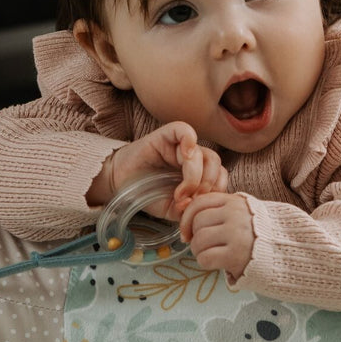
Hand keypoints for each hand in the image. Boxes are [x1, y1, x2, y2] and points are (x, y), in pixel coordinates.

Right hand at [93, 122, 227, 219]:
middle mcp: (193, 157)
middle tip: (192, 199)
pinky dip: (189, 141)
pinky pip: (185, 130)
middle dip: (208, 185)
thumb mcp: (171, 209)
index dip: (215, 192)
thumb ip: (188, 211)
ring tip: (182, 192)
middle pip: (216, 164)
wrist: (119, 184)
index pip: (220, 177)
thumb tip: (198, 208)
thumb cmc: (146, 193)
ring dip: (197, 175)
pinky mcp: (166, 135)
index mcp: (199, 172)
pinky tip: (184, 157)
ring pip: (204, 153)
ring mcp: (180, 145)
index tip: (199, 206)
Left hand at [179, 192, 254, 280]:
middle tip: (203, 246)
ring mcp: (236, 234)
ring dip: (198, 251)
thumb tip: (189, 219)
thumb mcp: (246, 214)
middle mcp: (235, 215)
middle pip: (198, 222)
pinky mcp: (235, 255)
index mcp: (236, 202)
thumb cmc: (262, 236)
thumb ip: (222, 211)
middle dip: (194, 237)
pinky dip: (205, 262)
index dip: (187, 218)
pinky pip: (205, 257)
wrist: (289, 253)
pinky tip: (216, 263)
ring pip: (199, 240)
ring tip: (210, 254)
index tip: (187, 231)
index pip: (200, 202)